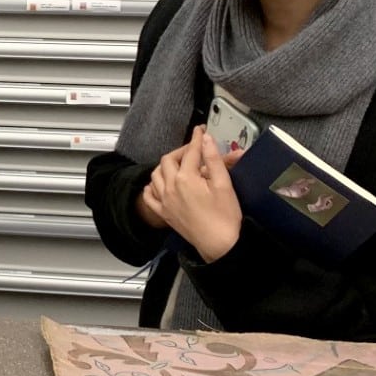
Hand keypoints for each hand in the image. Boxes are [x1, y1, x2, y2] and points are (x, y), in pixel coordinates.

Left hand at [141, 126, 242, 261]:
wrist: (219, 245)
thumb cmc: (225, 217)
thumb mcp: (224, 184)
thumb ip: (214, 160)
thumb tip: (207, 140)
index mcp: (186, 178)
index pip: (191, 152)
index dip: (197, 139)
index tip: (201, 130)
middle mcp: (170, 187)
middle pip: (168, 160)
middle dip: (181, 151)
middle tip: (194, 149)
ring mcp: (165, 201)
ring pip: (156, 175)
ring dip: (165, 166)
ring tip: (179, 165)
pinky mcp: (165, 214)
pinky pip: (150, 197)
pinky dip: (152, 187)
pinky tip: (160, 184)